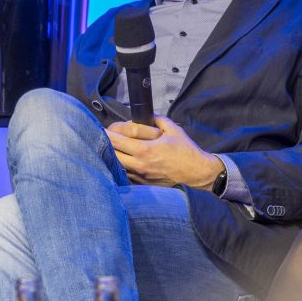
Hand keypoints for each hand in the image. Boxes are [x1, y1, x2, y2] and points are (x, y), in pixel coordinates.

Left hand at [106, 117, 224, 188]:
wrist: (198, 174)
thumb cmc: (186, 151)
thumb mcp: (173, 130)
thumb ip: (156, 119)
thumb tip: (144, 116)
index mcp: (145, 150)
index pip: (116, 140)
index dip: (107, 133)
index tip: (103, 128)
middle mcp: (139, 165)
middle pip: (111, 155)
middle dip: (106, 144)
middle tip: (107, 137)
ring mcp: (140, 177)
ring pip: (116, 166)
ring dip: (112, 156)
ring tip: (114, 148)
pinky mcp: (143, 184)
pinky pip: (125, 175)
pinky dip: (121, 167)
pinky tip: (124, 161)